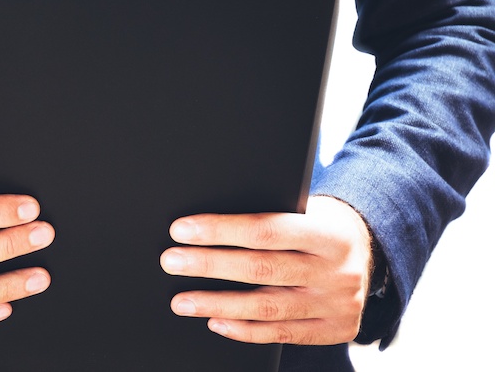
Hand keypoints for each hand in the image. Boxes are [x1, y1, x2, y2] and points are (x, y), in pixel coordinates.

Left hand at [159, 195, 372, 344]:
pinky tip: (215, 321)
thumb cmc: (323, 224)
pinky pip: (281, 334)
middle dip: (209, 265)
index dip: (220, 230)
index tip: (182, 230)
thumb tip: (206, 226)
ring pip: (266, 308)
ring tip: (182, 300)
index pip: (266, 230)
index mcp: (329, 233)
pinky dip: (244, 330)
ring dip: (217, 304)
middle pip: (261, 269)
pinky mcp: (334, 330)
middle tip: (172, 261)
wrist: (373, 250)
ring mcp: (337, 304)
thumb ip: (271, 219)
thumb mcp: (308, 210)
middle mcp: (336, 270)